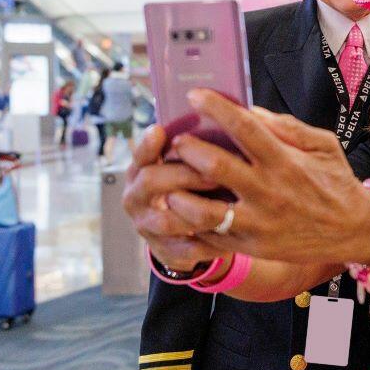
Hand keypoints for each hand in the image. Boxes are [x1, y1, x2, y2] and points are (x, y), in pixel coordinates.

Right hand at [122, 125, 225, 271]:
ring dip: (196, 211)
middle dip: (183, 175)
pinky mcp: (165, 251)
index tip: (160, 130)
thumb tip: (218, 118)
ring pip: (166, 220)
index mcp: (140, 170)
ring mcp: (148, 226)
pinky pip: (185, 249)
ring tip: (225, 205)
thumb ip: (195, 146)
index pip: (139, 154)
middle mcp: (137, 197)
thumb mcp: (187, 164)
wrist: (187, 232)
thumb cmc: (192, 184)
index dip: (148, 145)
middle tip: (215, 172)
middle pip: (151, 181)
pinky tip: (232, 238)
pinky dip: (209, 244)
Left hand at [162, 90, 369, 264]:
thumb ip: (287, 127)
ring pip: (203, 210)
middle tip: (178, 141)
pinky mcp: (251, 246)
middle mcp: (268, 192)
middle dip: (188, 148)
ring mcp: (258, 223)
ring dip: (180, 193)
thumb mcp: (323, 145)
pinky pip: (211, 236)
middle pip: (215, 166)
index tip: (194, 95)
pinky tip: (184, 210)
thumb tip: (250, 111)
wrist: (354, 232)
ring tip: (172, 183)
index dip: (214, 107)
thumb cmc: (337, 184)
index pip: (243, 127)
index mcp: (285, 162)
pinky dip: (191, 224)